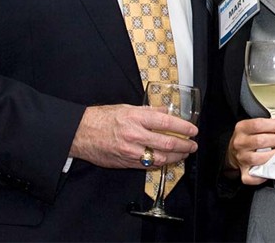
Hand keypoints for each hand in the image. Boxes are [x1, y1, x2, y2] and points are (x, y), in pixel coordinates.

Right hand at [69, 104, 197, 168]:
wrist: (81, 133)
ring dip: (176, 157)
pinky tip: (167, 161)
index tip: (193, 130)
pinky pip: (148, 166)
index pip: (166, 123)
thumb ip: (149, 111)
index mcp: (136, 118)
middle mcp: (134, 135)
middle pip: (167, 143)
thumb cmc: (102, 118)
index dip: (183, 127)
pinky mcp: (126, 163)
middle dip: (184, 145)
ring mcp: (130, 151)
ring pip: (160, 158)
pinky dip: (160, 164)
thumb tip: (166, 112)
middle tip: (193, 145)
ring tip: (183, 154)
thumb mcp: (127, 107)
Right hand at [224, 117, 274, 184]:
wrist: (232, 152)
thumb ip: (266, 124)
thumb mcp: (252, 126)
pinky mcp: (243, 172)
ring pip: (258, 159)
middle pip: (260, 141)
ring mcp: (241, 158)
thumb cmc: (247, 138)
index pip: (258, 124)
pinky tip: (271, 169)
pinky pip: (252, 177)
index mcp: (242, 128)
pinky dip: (262, 176)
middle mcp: (240, 143)